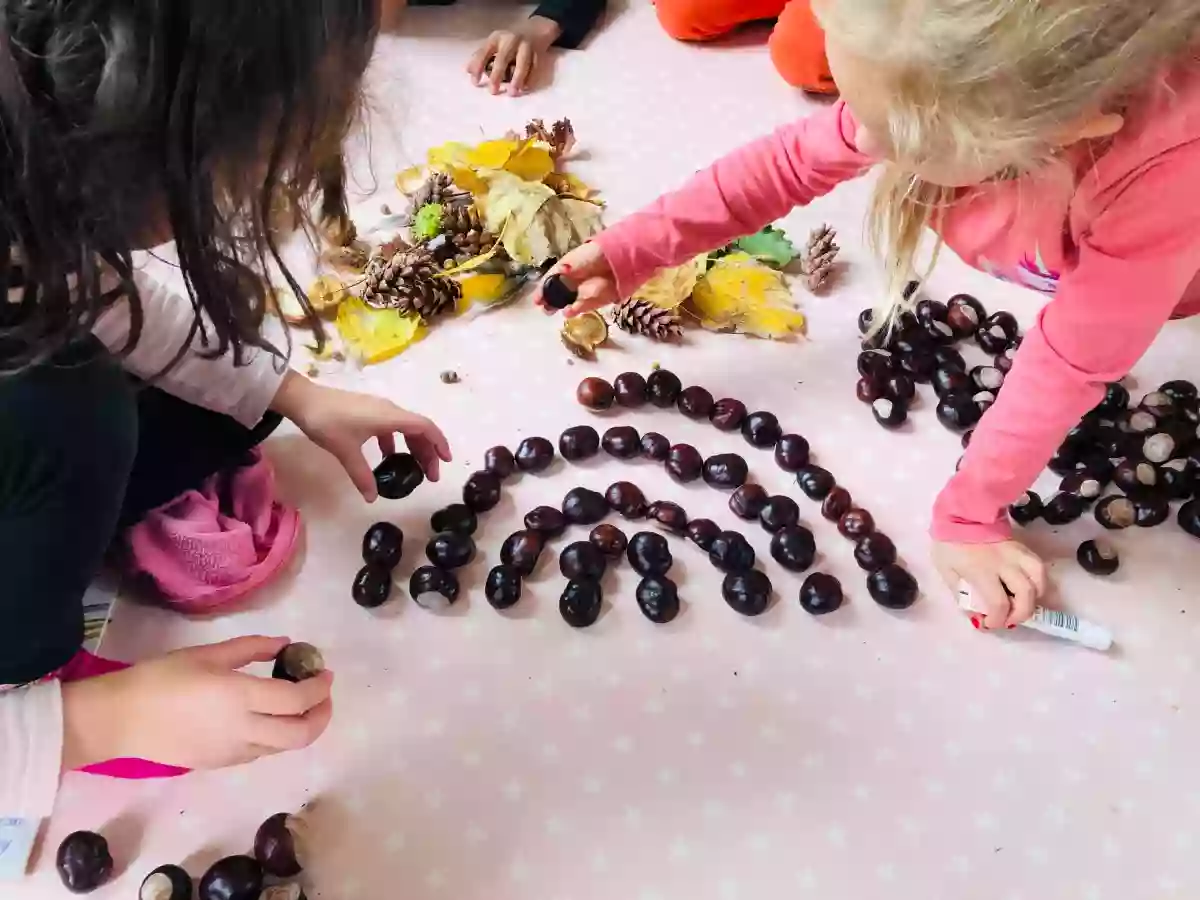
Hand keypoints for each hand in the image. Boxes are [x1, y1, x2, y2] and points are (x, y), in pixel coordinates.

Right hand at [62, 636, 332, 769]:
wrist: (120, 720)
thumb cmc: (162, 678)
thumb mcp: (208, 654)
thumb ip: (252, 648)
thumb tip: (285, 644)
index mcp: (242, 698)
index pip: (297, 700)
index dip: (319, 688)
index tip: (325, 674)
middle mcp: (245, 730)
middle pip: (301, 734)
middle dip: (321, 715)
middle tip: (322, 695)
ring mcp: (234, 752)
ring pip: (284, 747)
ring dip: (301, 728)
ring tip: (299, 706)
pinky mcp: (221, 764)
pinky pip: (262, 753)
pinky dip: (277, 737)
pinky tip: (269, 719)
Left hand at [273, 372, 451, 500]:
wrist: (303, 400)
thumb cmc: (328, 423)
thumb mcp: (346, 452)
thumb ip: (362, 475)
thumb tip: (372, 498)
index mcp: (390, 417)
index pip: (425, 427)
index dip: (439, 444)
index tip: (446, 462)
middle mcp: (389, 411)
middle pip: (418, 430)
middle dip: (428, 452)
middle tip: (430, 476)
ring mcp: (378, 409)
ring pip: (405, 428)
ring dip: (412, 447)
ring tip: (412, 469)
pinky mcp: (368, 411)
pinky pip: (391, 427)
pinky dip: (395, 442)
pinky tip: (386, 457)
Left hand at [467, 17, 560, 95]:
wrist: (534, 31)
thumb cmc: (509, 42)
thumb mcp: (495, 43)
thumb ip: (482, 56)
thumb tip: (469, 71)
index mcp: (496, 38)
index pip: (484, 52)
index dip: (478, 66)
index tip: (475, 83)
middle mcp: (511, 40)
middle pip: (503, 58)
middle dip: (497, 75)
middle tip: (493, 91)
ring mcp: (526, 46)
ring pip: (522, 63)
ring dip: (517, 79)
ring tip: (513, 93)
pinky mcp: (538, 53)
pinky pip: (534, 67)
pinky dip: (530, 78)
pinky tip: (525, 88)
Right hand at [533, 242, 619, 316]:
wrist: (622, 259)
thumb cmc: (597, 254)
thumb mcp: (577, 258)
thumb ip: (567, 267)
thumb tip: (559, 274)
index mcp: (569, 267)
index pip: (552, 279)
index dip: (544, 289)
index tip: (537, 300)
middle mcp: (576, 279)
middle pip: (559, 292)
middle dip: (550, 300)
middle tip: (543, 307)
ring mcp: (586, 290)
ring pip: (569, 301)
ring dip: (560, 306)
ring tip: (550, 311)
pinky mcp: (597, 300)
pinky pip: (583, 306)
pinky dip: (575, 310)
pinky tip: (567, 312)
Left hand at [932, 539, 1046, 628]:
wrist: (960, 513)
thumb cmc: (949, 543)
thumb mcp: (946, 570)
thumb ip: (960, 594)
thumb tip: (975, 615)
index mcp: (982, 570)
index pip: (999, 603)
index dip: (998, 620)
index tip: (989, 624)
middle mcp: (1004, 563)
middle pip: (1026, 594)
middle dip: (1021, 614)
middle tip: (1009, 619)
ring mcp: (1017, 554)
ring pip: (1039, 578)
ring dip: (1035, 597)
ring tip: (1023, 603)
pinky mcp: (1023, 547)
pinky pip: (1039, 566)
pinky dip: (1039, 581)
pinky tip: (1029, 587)